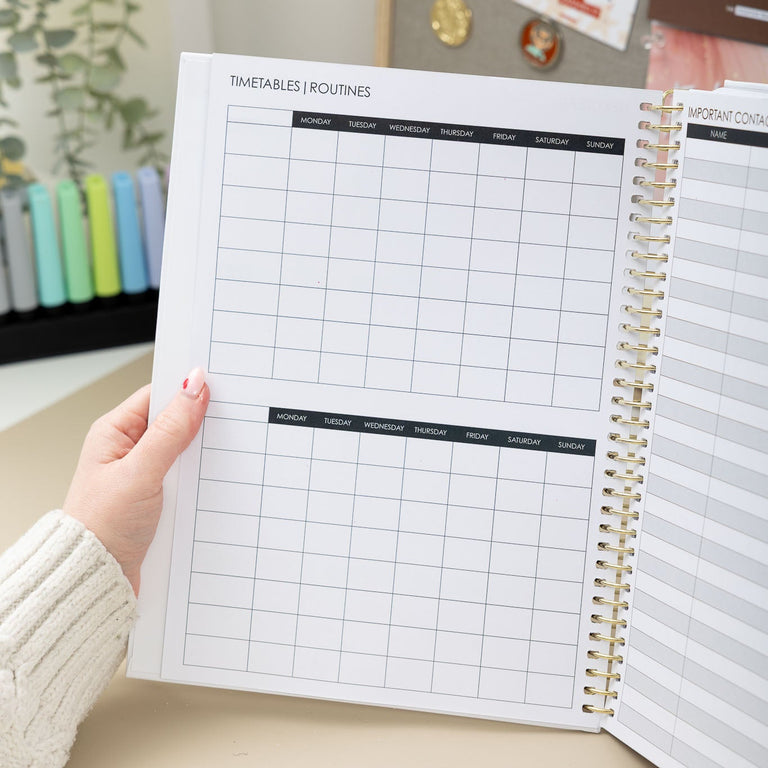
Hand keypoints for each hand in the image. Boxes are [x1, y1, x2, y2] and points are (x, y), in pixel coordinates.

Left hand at [63, 368, 209, 594]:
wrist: (96, 578)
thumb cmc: (101, 526)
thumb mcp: (141, 472)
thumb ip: (170, 430)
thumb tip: (193, 388)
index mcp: (114, 432)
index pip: (158, 395)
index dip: (187, 390)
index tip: (218, 388)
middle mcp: (128, 449)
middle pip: (175, 421)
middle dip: (199, 423)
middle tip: (224, 425)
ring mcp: (144, 472)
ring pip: (184, 449)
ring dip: (201, 454)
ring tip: (214, 460)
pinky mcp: (156, 495)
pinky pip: (186, 474)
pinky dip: (199, 476)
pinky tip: (209, 482)